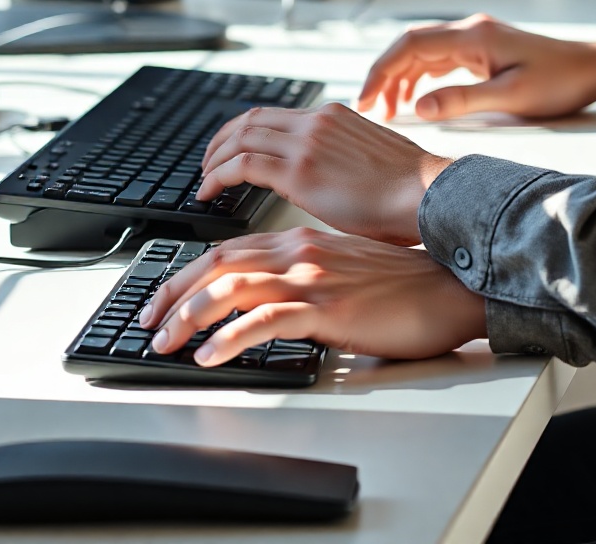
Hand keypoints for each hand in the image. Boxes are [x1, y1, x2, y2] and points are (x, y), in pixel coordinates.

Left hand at [137, 227, 486, 366]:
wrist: (447, 287)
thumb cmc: (402, 285)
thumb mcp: (344, 269)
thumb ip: (306, 274)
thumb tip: (269, 300)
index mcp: (302, 241)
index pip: (228, 249)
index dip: (187, 272)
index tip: (162, 298)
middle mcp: (300, 251)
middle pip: (218, 264)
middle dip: (173, 292)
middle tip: (147, 322)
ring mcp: (312, 277)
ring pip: (231, 288)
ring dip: (188, 316)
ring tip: (165, 342)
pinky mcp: (327, 307)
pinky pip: (265, 320)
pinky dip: (229, 338)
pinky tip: (209, 355)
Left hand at [198, 101, 451, 243]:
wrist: (427, 195)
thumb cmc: (409, 191)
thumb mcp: (370, 160)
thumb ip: (343, 160)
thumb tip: (329, 180)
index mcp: (333, 115)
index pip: (273, 115)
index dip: (243, 132)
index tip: (230, 151)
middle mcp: (316, 121)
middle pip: (249, 120)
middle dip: (221, 142)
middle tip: (208, 165)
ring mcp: (306, 143)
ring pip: (239, 138)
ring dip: (214, 160)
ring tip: (204, 182)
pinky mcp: (299, 171)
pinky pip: (242, 165)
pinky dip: (218, 176)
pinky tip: (210, 194)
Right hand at [358, 14, 595, 122]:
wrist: (592, 68)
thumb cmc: (559, 82)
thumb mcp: (511, 98)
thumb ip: (462, 101)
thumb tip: (417, 109)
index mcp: (474, 37)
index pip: (411, 45)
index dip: (382, 70)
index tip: (365, 100)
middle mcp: (471, 30)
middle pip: (411, 44)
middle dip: (384, 74)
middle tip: (368, 108)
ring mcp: (477, 38)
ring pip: (423, 51)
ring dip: (400, 76)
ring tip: (386, 108)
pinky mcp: (483, 49)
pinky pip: (440, 57)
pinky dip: (420, 76)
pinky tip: (415, 98)